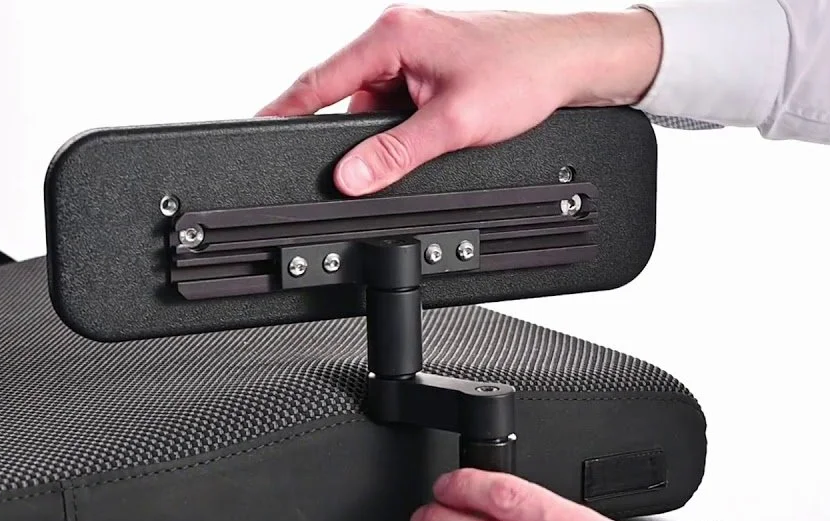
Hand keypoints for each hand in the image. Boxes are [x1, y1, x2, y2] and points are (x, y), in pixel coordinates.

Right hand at [258, 6, 663, 195]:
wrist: (572, 63)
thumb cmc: (525, 72)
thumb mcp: (454, 124)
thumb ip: (397, 154)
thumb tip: (352, 176)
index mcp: (394, 35)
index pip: (319, 80)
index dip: (284, 111)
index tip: (257, 131)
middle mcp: (400, 36)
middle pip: (348, 97)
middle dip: (360, 134)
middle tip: (378, 162)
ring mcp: (416, 51)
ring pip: (378, 105)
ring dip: (394, 132)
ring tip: (439, 135)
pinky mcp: (431, 67)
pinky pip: (402, 104)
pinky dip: (411, 126)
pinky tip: (441, 131)